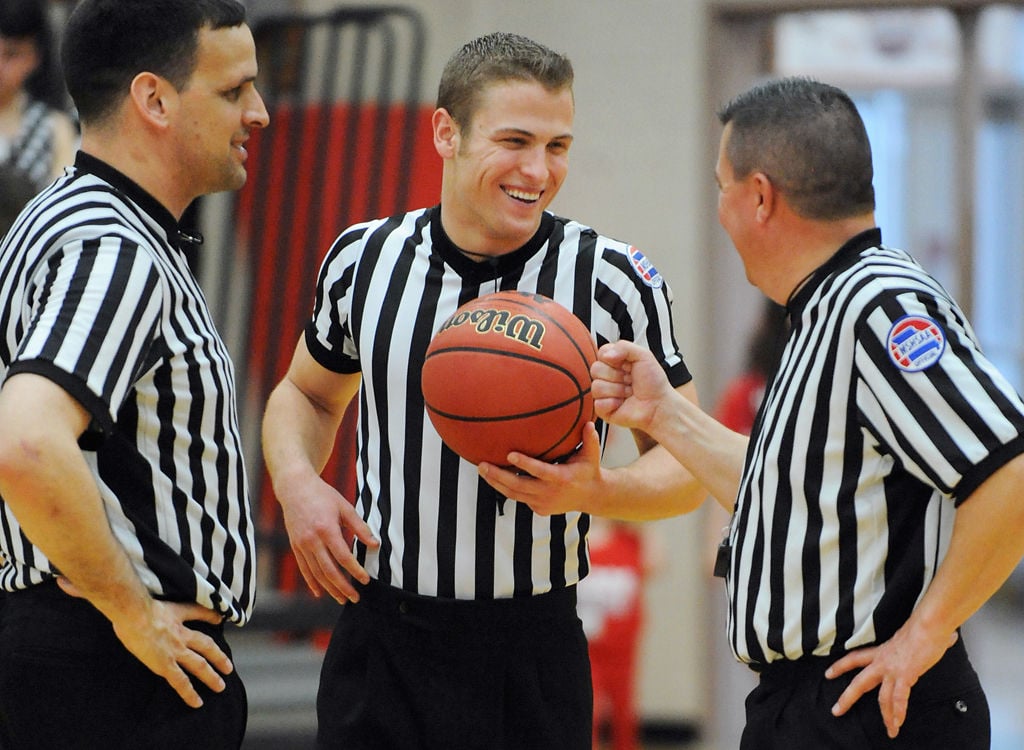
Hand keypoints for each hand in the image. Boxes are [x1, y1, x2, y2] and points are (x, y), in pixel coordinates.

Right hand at [58, 576, 231, 708]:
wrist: (132, 610)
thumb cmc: (128, 598)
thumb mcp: (124, 589)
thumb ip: (102, 586)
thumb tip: (66, 581)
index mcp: (174, 612)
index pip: (198, 612)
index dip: (211, 614)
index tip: (221, 618)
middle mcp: (179, 632)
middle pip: (205, 644)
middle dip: (218, 657)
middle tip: (228, 668)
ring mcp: (174, 648)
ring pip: (200, 664)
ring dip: (212, 675)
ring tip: (221, 685)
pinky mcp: (166, 663)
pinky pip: (181, 681)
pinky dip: (190, 692)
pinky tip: (198, 702)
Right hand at [276, 474, 379, 603]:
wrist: (295, 487)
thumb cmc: (323, 495)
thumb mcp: (345, 507)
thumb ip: (360, 527)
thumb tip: (375, 544)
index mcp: (326, 529)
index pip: (343, 557)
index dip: (355, 570)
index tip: (365, 580)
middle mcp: (312, 540)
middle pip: (328, 570)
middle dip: (343, 587)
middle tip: (355, 598)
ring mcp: (301, 545)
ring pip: (316, 573)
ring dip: (329, 589)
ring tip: (342, 599)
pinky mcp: (295, 546)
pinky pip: (304, 569)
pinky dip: (312, 582)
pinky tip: (320, 593)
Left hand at [478, 423, 602, 515]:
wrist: (591, 497)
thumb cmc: (589, 470)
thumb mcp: (592, 455)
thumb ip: (590, 439)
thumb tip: (589, 423)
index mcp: (561, 478)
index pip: (540, 471)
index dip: (524, 464)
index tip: (509, 455)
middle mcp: (549, 493)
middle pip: (519, 486)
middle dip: (499, 476)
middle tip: (482, 464)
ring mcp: (542, 504)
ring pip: (514, 494)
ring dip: (496, 482)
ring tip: (482, 469)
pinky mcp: (538, 509)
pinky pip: (518, 498)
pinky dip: (505, 488)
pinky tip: (493, 477)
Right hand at [591, 341, 676, 434]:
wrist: (659, 405)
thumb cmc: (654, 383)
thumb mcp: (644, 356)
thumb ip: (624, 347)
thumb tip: (605, 355)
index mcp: (615, 362)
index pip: (601, 354)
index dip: (614, 360)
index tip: (628, 365)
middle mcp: (608, 376)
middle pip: (596, 369)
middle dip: (616, 376)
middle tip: (630, 380)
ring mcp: (604, 393)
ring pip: (596, 387)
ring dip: (617, 390)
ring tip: (629, 393)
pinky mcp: (603, 409)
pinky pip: (598, 403)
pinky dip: (613, 403)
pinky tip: (623, 403)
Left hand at [826, 627, 958, 737]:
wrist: (927, 625)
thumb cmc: (923, 627)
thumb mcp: (914, 634)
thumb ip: (923, 640)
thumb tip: (946, 638)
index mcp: (881, 651)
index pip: (855, 658)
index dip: (840, 666)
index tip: (829, 673)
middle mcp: (882, 661)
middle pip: (859, 682)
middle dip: (847, 697)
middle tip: (836, 710)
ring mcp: (892, 670)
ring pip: (881, 697)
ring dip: (885, 716)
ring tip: (889, 731)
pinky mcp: (905, 676)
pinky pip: (899, 699)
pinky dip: (899, 713)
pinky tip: (898, 724)